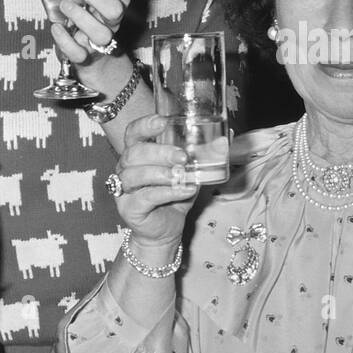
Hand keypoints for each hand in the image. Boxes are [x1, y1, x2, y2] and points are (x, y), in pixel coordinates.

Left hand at [52, 0, 129, 74]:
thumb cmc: (84, 16)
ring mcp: (103, 39)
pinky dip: (65, 41)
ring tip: (64, 5)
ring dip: (80, 16)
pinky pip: (80, 53)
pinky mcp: (88, 56)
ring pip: (102, 33)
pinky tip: (56, 28)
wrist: (92, 57)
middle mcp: (114, 19)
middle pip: (115, 8)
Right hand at [113, 114, 199, 248]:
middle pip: (134, 153)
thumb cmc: (175, 195)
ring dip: (161, 173)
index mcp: (138, 153)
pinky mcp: (129, 208)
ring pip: (135, 174)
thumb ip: (206, 154)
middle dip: (159, 152)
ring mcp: (124, 189)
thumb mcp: (192, 172)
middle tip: (183, 156)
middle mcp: (126, 168)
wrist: (166, 229)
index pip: (133, 132)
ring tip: (182, 175)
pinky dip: (167, 192)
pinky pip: (145, 197)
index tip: (162, 122)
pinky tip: (184, 190)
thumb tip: (227, 135)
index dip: (144, 125)